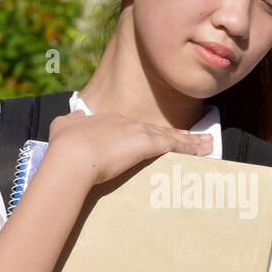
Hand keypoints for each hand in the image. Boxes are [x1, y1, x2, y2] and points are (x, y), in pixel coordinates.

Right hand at [45, 108, 212, 187]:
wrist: (72, 155)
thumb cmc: (65, 145)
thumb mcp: (63, 127)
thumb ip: (70, 122)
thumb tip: (71, 117)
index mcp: (108, 119)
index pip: (135, 127)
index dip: (149, 133)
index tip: (158, 138)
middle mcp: (126, 122)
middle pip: (157, 130)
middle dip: (177, 135)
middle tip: (195, 138)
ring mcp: (138, 132)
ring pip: (171, 136)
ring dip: (191, 141)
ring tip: (208, 145)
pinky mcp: (147, 144)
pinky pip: (175, 145)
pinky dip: (191, 147)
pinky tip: (203, 150)